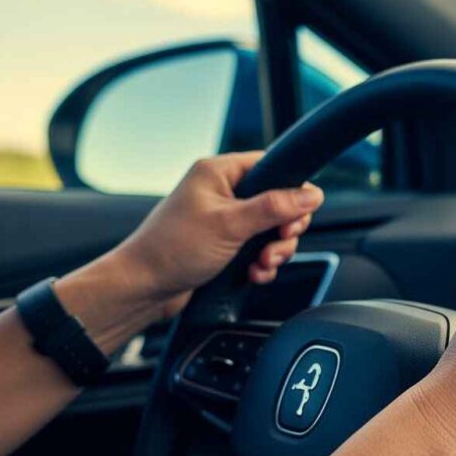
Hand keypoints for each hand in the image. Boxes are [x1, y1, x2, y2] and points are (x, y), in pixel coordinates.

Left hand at [113, 151, 323, 315]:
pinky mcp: (227, 244)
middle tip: (274, 245)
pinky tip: (252, 274)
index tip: (296, 216)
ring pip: (272, 230)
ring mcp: (226, 219)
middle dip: (284, 230)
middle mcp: (224, 192)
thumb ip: (274, 207)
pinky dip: (262, 264)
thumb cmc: (171, 249)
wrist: (144, 288)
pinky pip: (260, 249)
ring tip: (260, 265)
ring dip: (274, 251)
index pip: (273, 167)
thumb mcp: (230, 224)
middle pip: (280, 202)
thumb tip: (311, 194)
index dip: (292, 191)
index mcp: (220, 173)